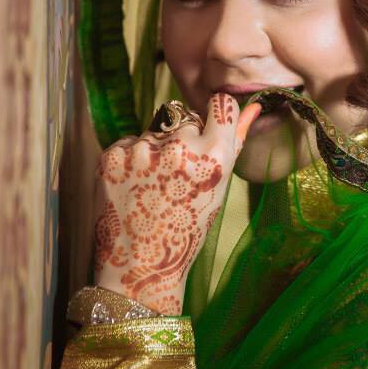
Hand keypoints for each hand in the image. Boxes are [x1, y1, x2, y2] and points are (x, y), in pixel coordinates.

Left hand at [92, 93, 261, 314]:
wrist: (142, 264)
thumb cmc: (188, 226)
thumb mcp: (220, 186)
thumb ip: (235, 141)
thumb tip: (254, 107)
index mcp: (214, 156)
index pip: (221, 104)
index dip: (216, 114)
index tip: (211, 127)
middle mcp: (180, 147)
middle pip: (186, 120)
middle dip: (184, 140)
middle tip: (178, 179)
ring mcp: (143, 150)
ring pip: (156, 132)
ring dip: (157, 151)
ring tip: (154, 188)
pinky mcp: (113, 155)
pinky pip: (131, 142)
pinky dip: (133, 160)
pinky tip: (136, 187)